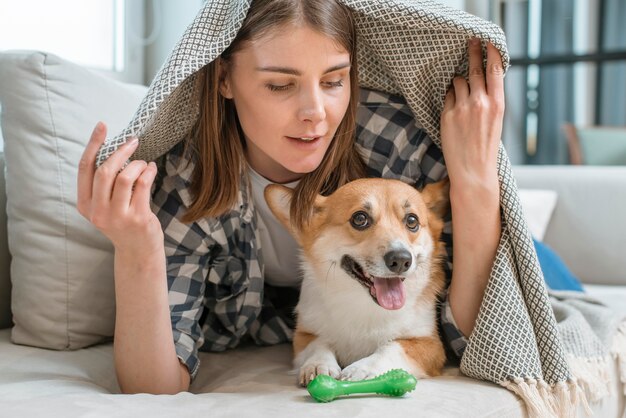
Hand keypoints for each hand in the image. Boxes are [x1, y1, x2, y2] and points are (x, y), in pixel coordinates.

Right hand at [77, 122, 162, 254]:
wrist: (137, 251)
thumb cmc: (123, 221)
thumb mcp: (105, 204)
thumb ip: (105, 183)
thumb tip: (115, 148)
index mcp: (85, 204)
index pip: (84, 168)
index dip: (93, 144)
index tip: (103, 126)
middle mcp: (97, 211)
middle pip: (105, 171)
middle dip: (120, 151)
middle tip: (133, 142)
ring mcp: (117, 216)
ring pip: (125, 177)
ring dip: (137, 164)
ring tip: (144, 163)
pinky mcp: (137, 218)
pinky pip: (143, 185)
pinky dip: (149, 172)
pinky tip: (152, 169)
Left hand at [440, 39, 504, 190]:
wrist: (473, 172)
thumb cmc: (486, 149)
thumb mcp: (496, 122)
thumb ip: (490, 101)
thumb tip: (480, 83)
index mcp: (498, 104)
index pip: (495, 70)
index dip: (492, 52)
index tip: (489, 41)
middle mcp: (480, 103)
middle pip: (474, 70)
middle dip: (472, 54)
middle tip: (471, 42)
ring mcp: (462, 108)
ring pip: (458, 81)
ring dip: (459, 81)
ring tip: (461, 90)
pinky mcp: (447, 115)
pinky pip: (447, 96)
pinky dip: (450, 96)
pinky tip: (453, 106)